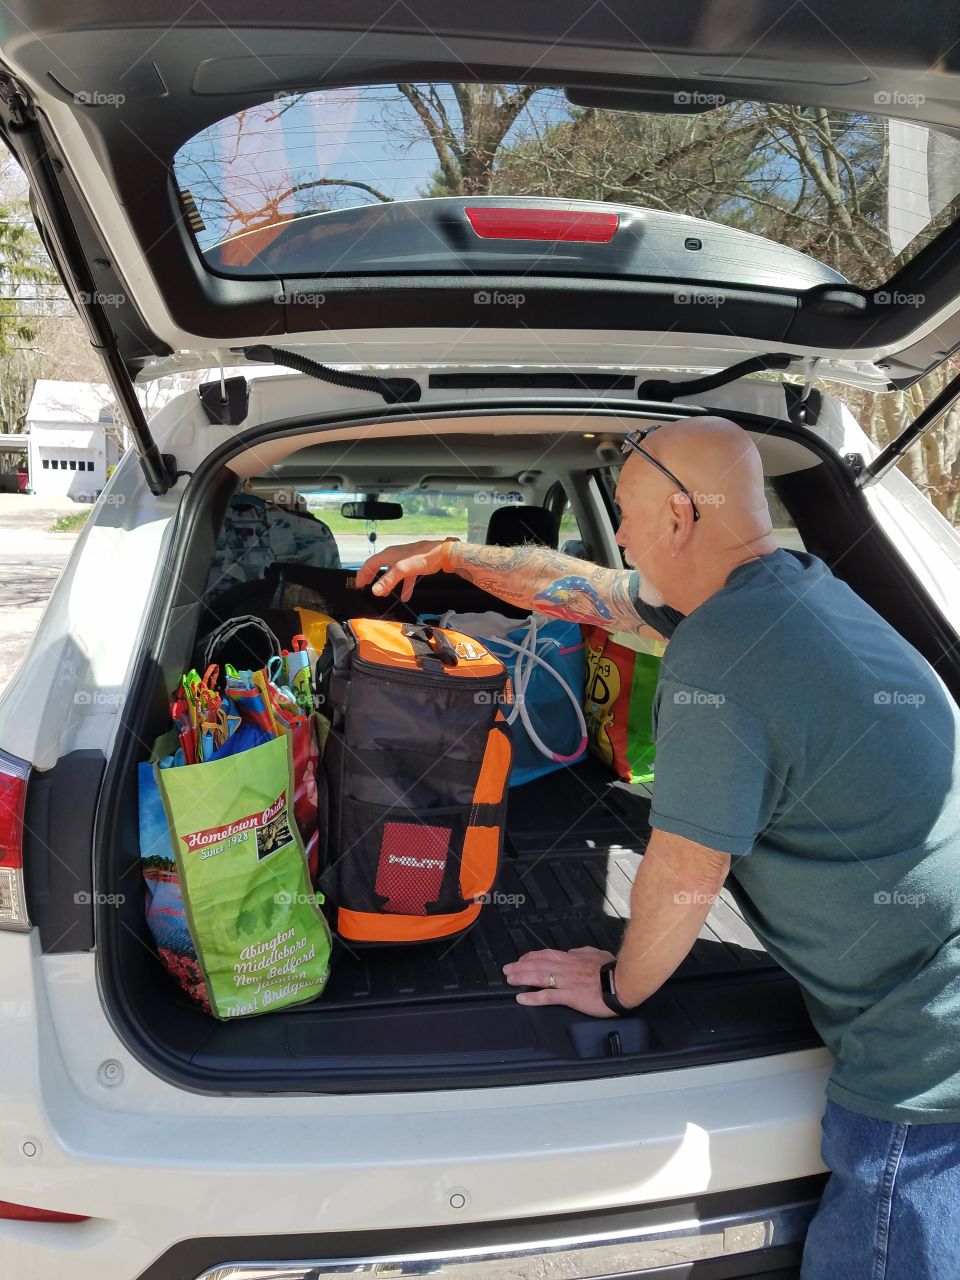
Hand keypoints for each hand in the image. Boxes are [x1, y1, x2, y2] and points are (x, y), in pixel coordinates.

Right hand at [354, 538, 458, 602]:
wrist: (440, 554)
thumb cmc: (420, 557)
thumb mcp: (401, 570)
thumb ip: (388, 581)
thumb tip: (375, 591)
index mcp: (388, 555)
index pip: (370, 564)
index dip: (363, 574)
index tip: (358, 584)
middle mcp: (394, 556)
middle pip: (379, 567)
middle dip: (373, 578)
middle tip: (366, 587)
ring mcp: (404, 561)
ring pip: (392, 574)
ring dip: (388, 584)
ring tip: (384, 595)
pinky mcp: (413, 566)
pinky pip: (405, 578)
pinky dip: (404, 587)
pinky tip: (406, 597)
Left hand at [503, 946, 618, 1016]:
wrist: (622, 982)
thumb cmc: (612, 969)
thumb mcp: (597, 953)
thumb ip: (583, 952)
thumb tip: (572, 952)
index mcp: (572, 958)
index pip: (547, 955)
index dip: (531, 957)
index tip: (521, 959)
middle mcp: (565, 968)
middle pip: (538, 964)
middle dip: (520, 966)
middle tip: (507, 969)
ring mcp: (566, 982)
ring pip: (539, 977)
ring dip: (522, 978)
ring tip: (509, 980)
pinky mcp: (569, 996)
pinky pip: (547, 996)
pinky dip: (533, 997)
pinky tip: (522, 998)